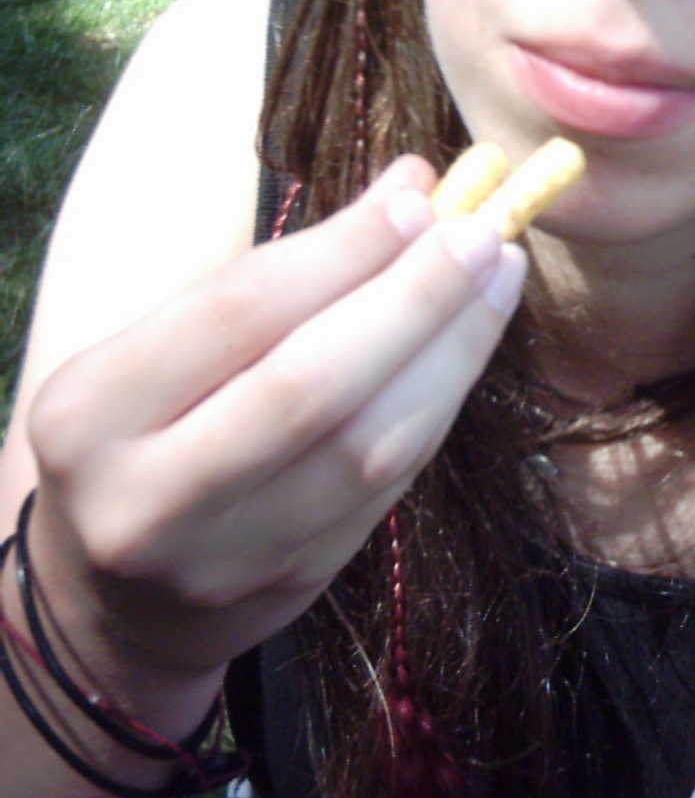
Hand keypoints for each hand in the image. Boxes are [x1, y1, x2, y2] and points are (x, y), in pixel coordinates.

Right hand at [21, 155, 524, 683]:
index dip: (342, 251)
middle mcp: (148, 496)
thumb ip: (273, 283)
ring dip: (452, 351)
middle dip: (414, 301)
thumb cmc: (143, 436)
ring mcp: (224, 556)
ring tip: (499, 277)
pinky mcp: (294, 586)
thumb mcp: (157, 353)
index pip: (240, 313)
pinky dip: (440, 402)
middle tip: (481, 233)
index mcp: (92, 411)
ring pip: (369, 446)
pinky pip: (391, 484)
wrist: (114, 604)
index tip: (418, 194)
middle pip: (311, 386)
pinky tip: (470, 345)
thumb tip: (410, 193)